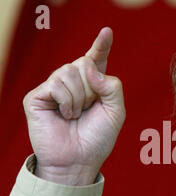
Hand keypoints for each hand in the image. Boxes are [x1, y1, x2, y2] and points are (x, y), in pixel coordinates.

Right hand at [23, 27, 125, 184]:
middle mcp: (73, 84)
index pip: (96, 60)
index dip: (101, 45)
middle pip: (84, 62)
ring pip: (70, 71)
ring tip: (75, 115)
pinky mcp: (38, 96)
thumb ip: (112, 86)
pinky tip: (65, 115)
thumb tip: (90, 67)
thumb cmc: (98, 139)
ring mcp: (54, 88)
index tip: (107, 32)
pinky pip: (56, 83)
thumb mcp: (116, 112)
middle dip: (92, 88)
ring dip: (80, 97)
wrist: (79, 161)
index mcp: (93, 86)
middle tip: (88, 109)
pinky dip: (67, 101)